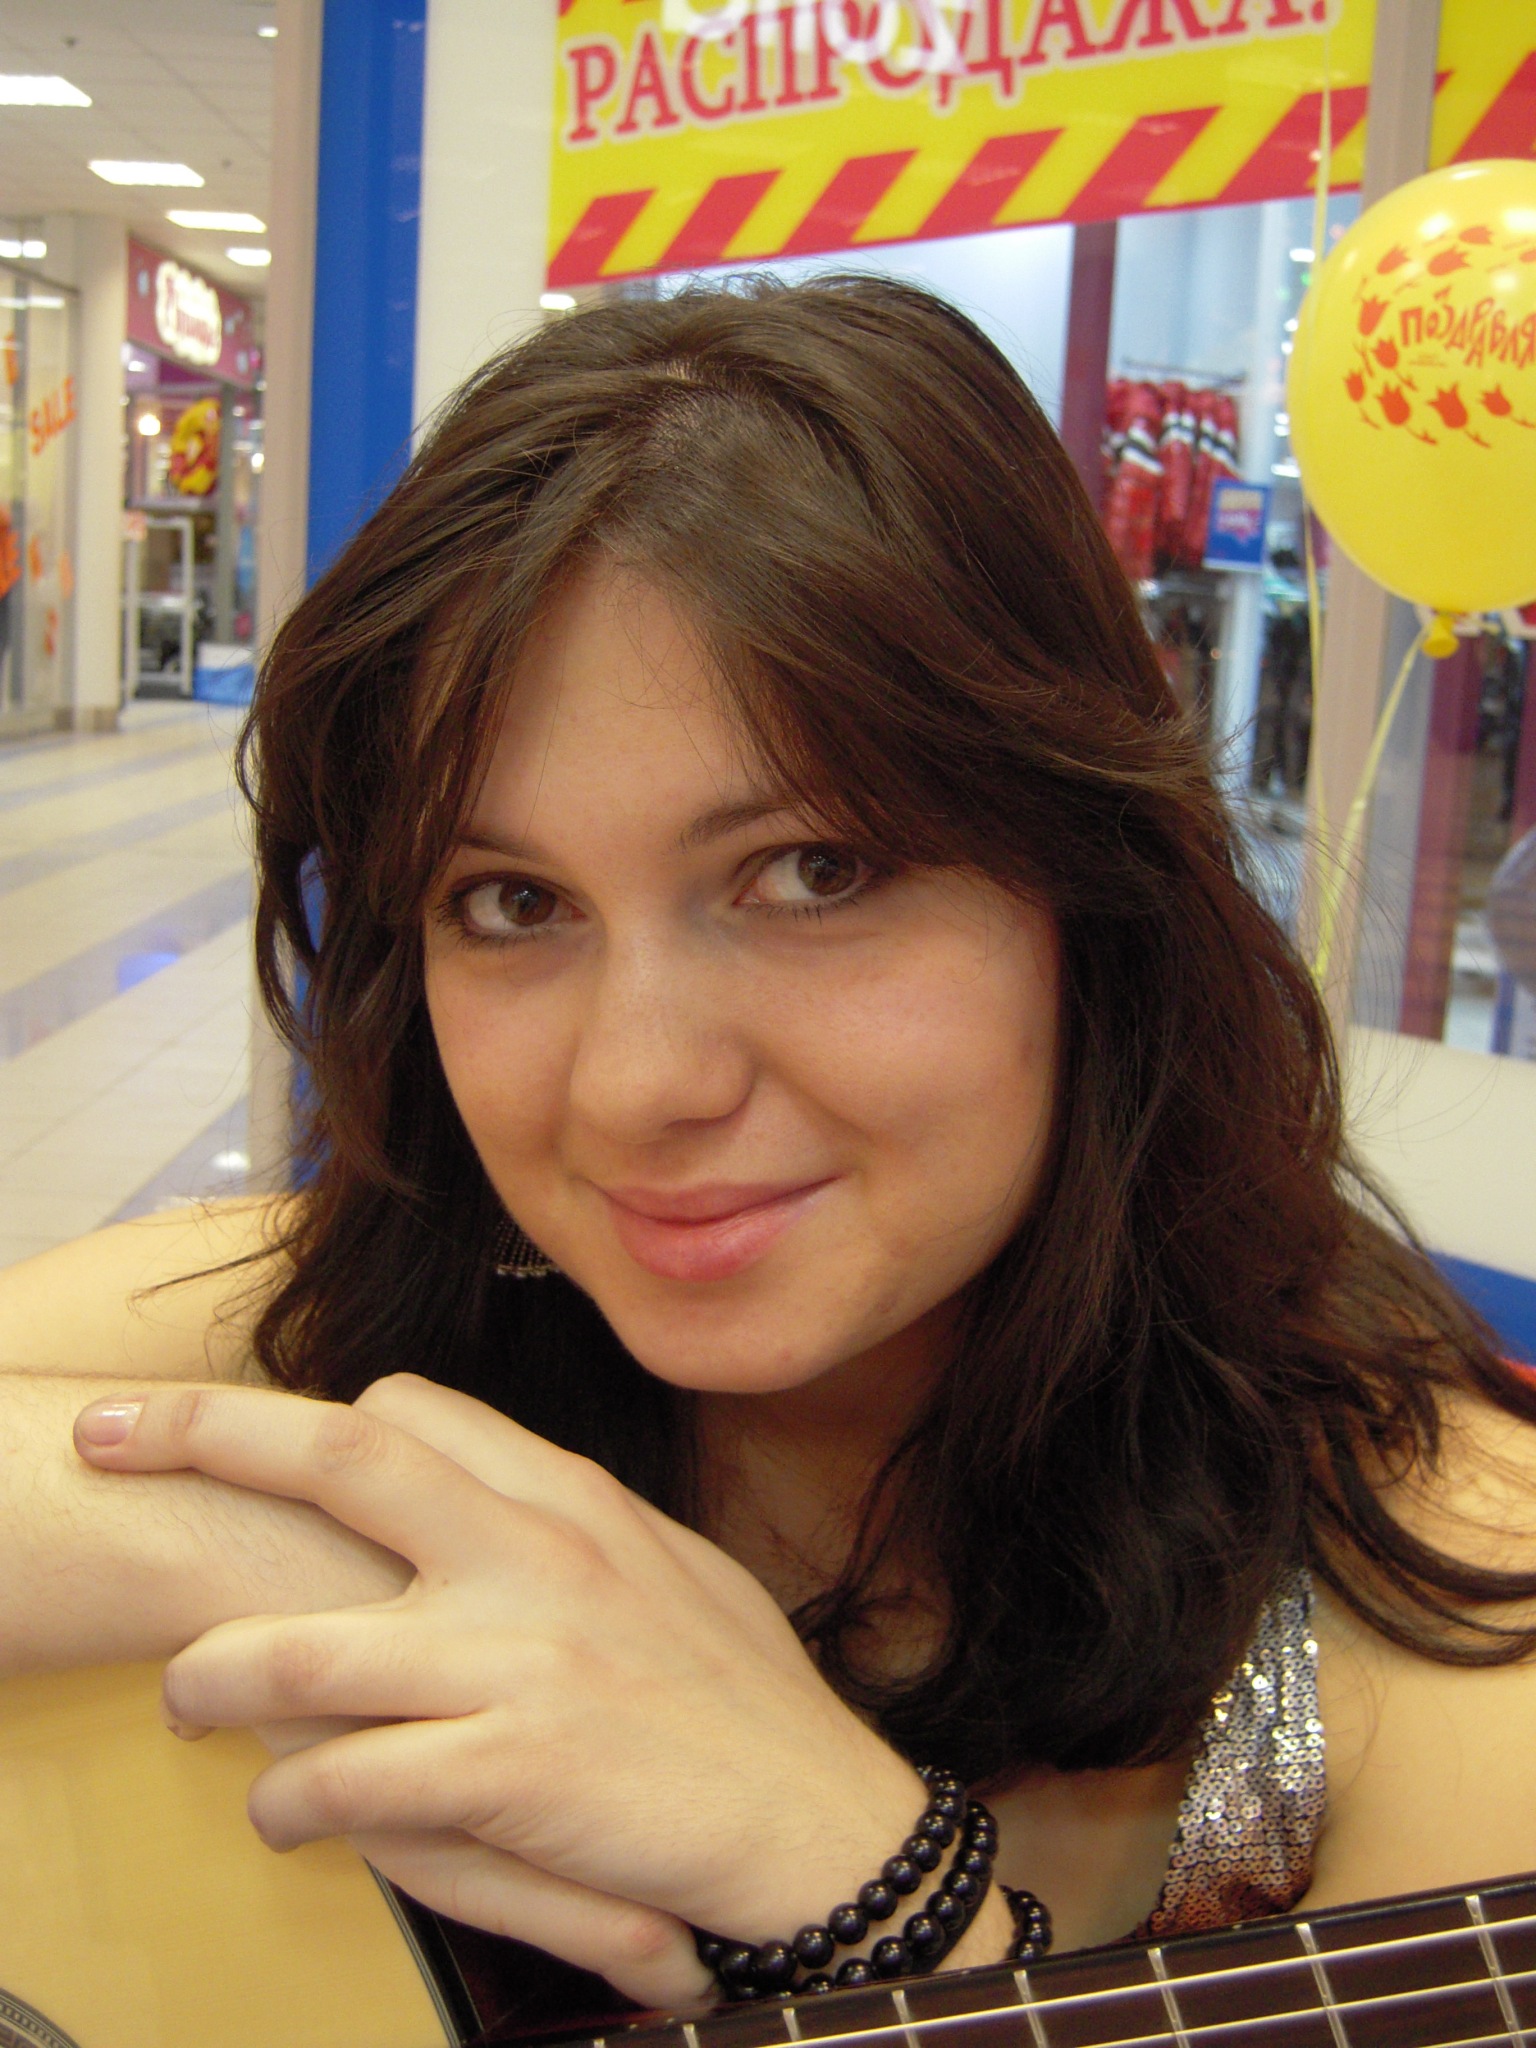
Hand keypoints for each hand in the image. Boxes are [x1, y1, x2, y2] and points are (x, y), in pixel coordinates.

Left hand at [74, 1375, 935, 2006]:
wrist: (817, 1819)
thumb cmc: (741, 1698)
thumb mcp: (668, 1564)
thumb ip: (566, 1520)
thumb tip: (479, 1493)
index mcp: (566, 1498)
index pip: (406, 1413)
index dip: (312, 1426)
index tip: (252, 1444)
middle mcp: (530, 1553)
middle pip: (336, 1458)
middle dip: (198, 1435)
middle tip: (105, 1436)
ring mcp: (514, 1660)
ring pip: (296, 1645)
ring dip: (208, 1678)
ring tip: (181, 1700)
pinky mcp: (506, 1771)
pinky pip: (343, 1784)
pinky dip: (286, 1804)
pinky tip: (281, 1818)